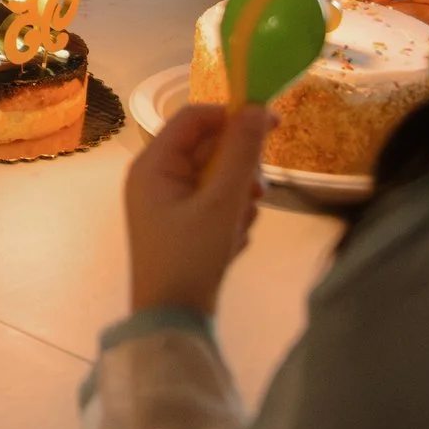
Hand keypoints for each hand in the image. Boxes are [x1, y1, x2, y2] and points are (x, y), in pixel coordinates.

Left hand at [124, 102, 272, 314]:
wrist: (173, 319)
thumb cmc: (191, 256)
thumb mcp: (222, 202)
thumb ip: (242, 153)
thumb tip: (259, 109)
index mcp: (153, 165)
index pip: (194, 118)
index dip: (233, 115)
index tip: (275, 124)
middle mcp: (155, 177)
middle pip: (209, 149)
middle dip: (239, 171)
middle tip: (256, 192)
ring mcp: (168, 203)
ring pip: (218, 178)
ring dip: (238, 198)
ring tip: (238, 225)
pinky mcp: (183, 225)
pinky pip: (216, 204)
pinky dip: (231, 218)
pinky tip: (232, 243)